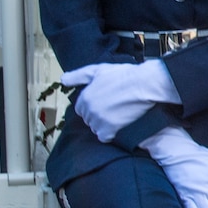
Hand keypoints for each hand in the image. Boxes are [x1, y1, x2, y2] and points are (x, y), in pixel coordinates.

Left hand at [61, 60, 179, 142]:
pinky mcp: (110, 128)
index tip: (104, 104)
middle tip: (113, 109)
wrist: (144, 84)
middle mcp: (89, 110)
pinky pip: (105, 137)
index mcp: (84, 97)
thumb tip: (63, 80)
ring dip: (104, 125)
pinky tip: (119, 126)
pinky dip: (110, 134)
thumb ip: (78, 76)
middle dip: (98, 116)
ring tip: (118, 116)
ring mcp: (98, 120)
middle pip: (88, 119)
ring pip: (96, 128)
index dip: (92, 107)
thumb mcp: (98, 70)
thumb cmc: (124, 75)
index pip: (81, 109)